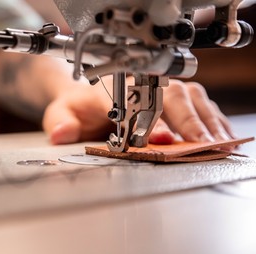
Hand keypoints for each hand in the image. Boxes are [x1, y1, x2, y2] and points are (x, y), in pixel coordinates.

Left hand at [43, 78, 234, 144]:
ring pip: (190, 97)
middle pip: (171, 96)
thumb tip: (61, 133)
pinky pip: (199, 103)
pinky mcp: (174, 97)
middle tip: (198, 143)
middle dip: (186, 121)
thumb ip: (60, 122)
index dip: (149, 121)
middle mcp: (142, 87)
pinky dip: (210, 119)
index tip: (161, 138)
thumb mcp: (61, 112)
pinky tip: (218, 134)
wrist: (86, 95)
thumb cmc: (79, 105)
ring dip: (204, 120)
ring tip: (215, 142)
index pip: (136, 103)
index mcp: (114, 91)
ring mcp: (160, 90)